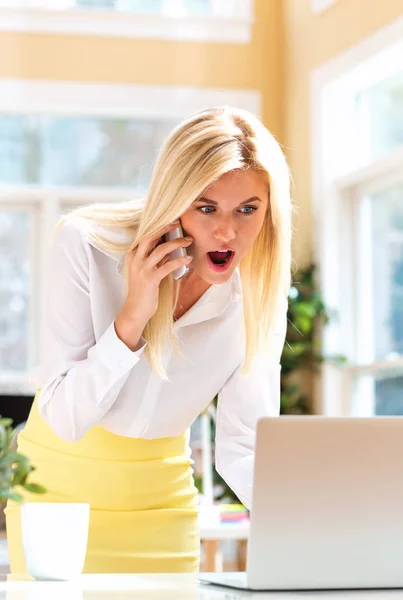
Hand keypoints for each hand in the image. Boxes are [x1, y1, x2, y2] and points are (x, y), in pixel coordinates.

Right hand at [114, 223, 192, 348]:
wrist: (135, 310)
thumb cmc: (142, 291)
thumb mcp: (147, 271)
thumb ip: (156, 260)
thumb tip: (169, 250)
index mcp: (133, 255)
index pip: (145, 236)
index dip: (158, 227)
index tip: (170, 222)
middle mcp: (135, 259)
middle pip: (150, 236)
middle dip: (165, 228)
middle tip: (178, 223)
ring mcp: (142, 268)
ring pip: (161, 249)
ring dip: (177, 243)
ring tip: (188, 241)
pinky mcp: (150, 278)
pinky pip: (168, 265)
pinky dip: (179, 261)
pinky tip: (188, 259)